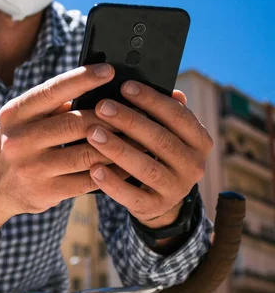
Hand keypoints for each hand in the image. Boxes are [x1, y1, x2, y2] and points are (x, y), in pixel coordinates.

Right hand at [0, 64, 127, 225]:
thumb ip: (52, 104)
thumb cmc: (22, 143)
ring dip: (117, 145)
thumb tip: (97, 86)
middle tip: (135, 111)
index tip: (109, 70)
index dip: (82, 79)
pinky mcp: (46, 192)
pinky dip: (112, 171)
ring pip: (86, 153)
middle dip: (110, 117)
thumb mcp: (24, 119)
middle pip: (75, 124)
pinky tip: (127, 164)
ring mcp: (31, 169)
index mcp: (14, 114)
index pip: (51, 91)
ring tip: (139, 137)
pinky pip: (89, 180)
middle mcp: (19, 140)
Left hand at [86, 80, 212, 228]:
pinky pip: (132, 195)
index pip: (178, 116)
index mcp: (199, 141)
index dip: (151, 100)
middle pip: (160, 140)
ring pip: (146, 167)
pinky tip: (93, 169)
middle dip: (129, 121)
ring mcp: (176, 189)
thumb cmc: (155, 151)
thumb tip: (155, 84)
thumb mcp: (165, 131)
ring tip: (92, 133)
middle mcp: (194, 165)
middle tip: (102, 106)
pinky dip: (112, 182)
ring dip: (118, 149)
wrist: (158, 197)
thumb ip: (161, 111)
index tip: (125, 86)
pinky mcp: (154, 207)